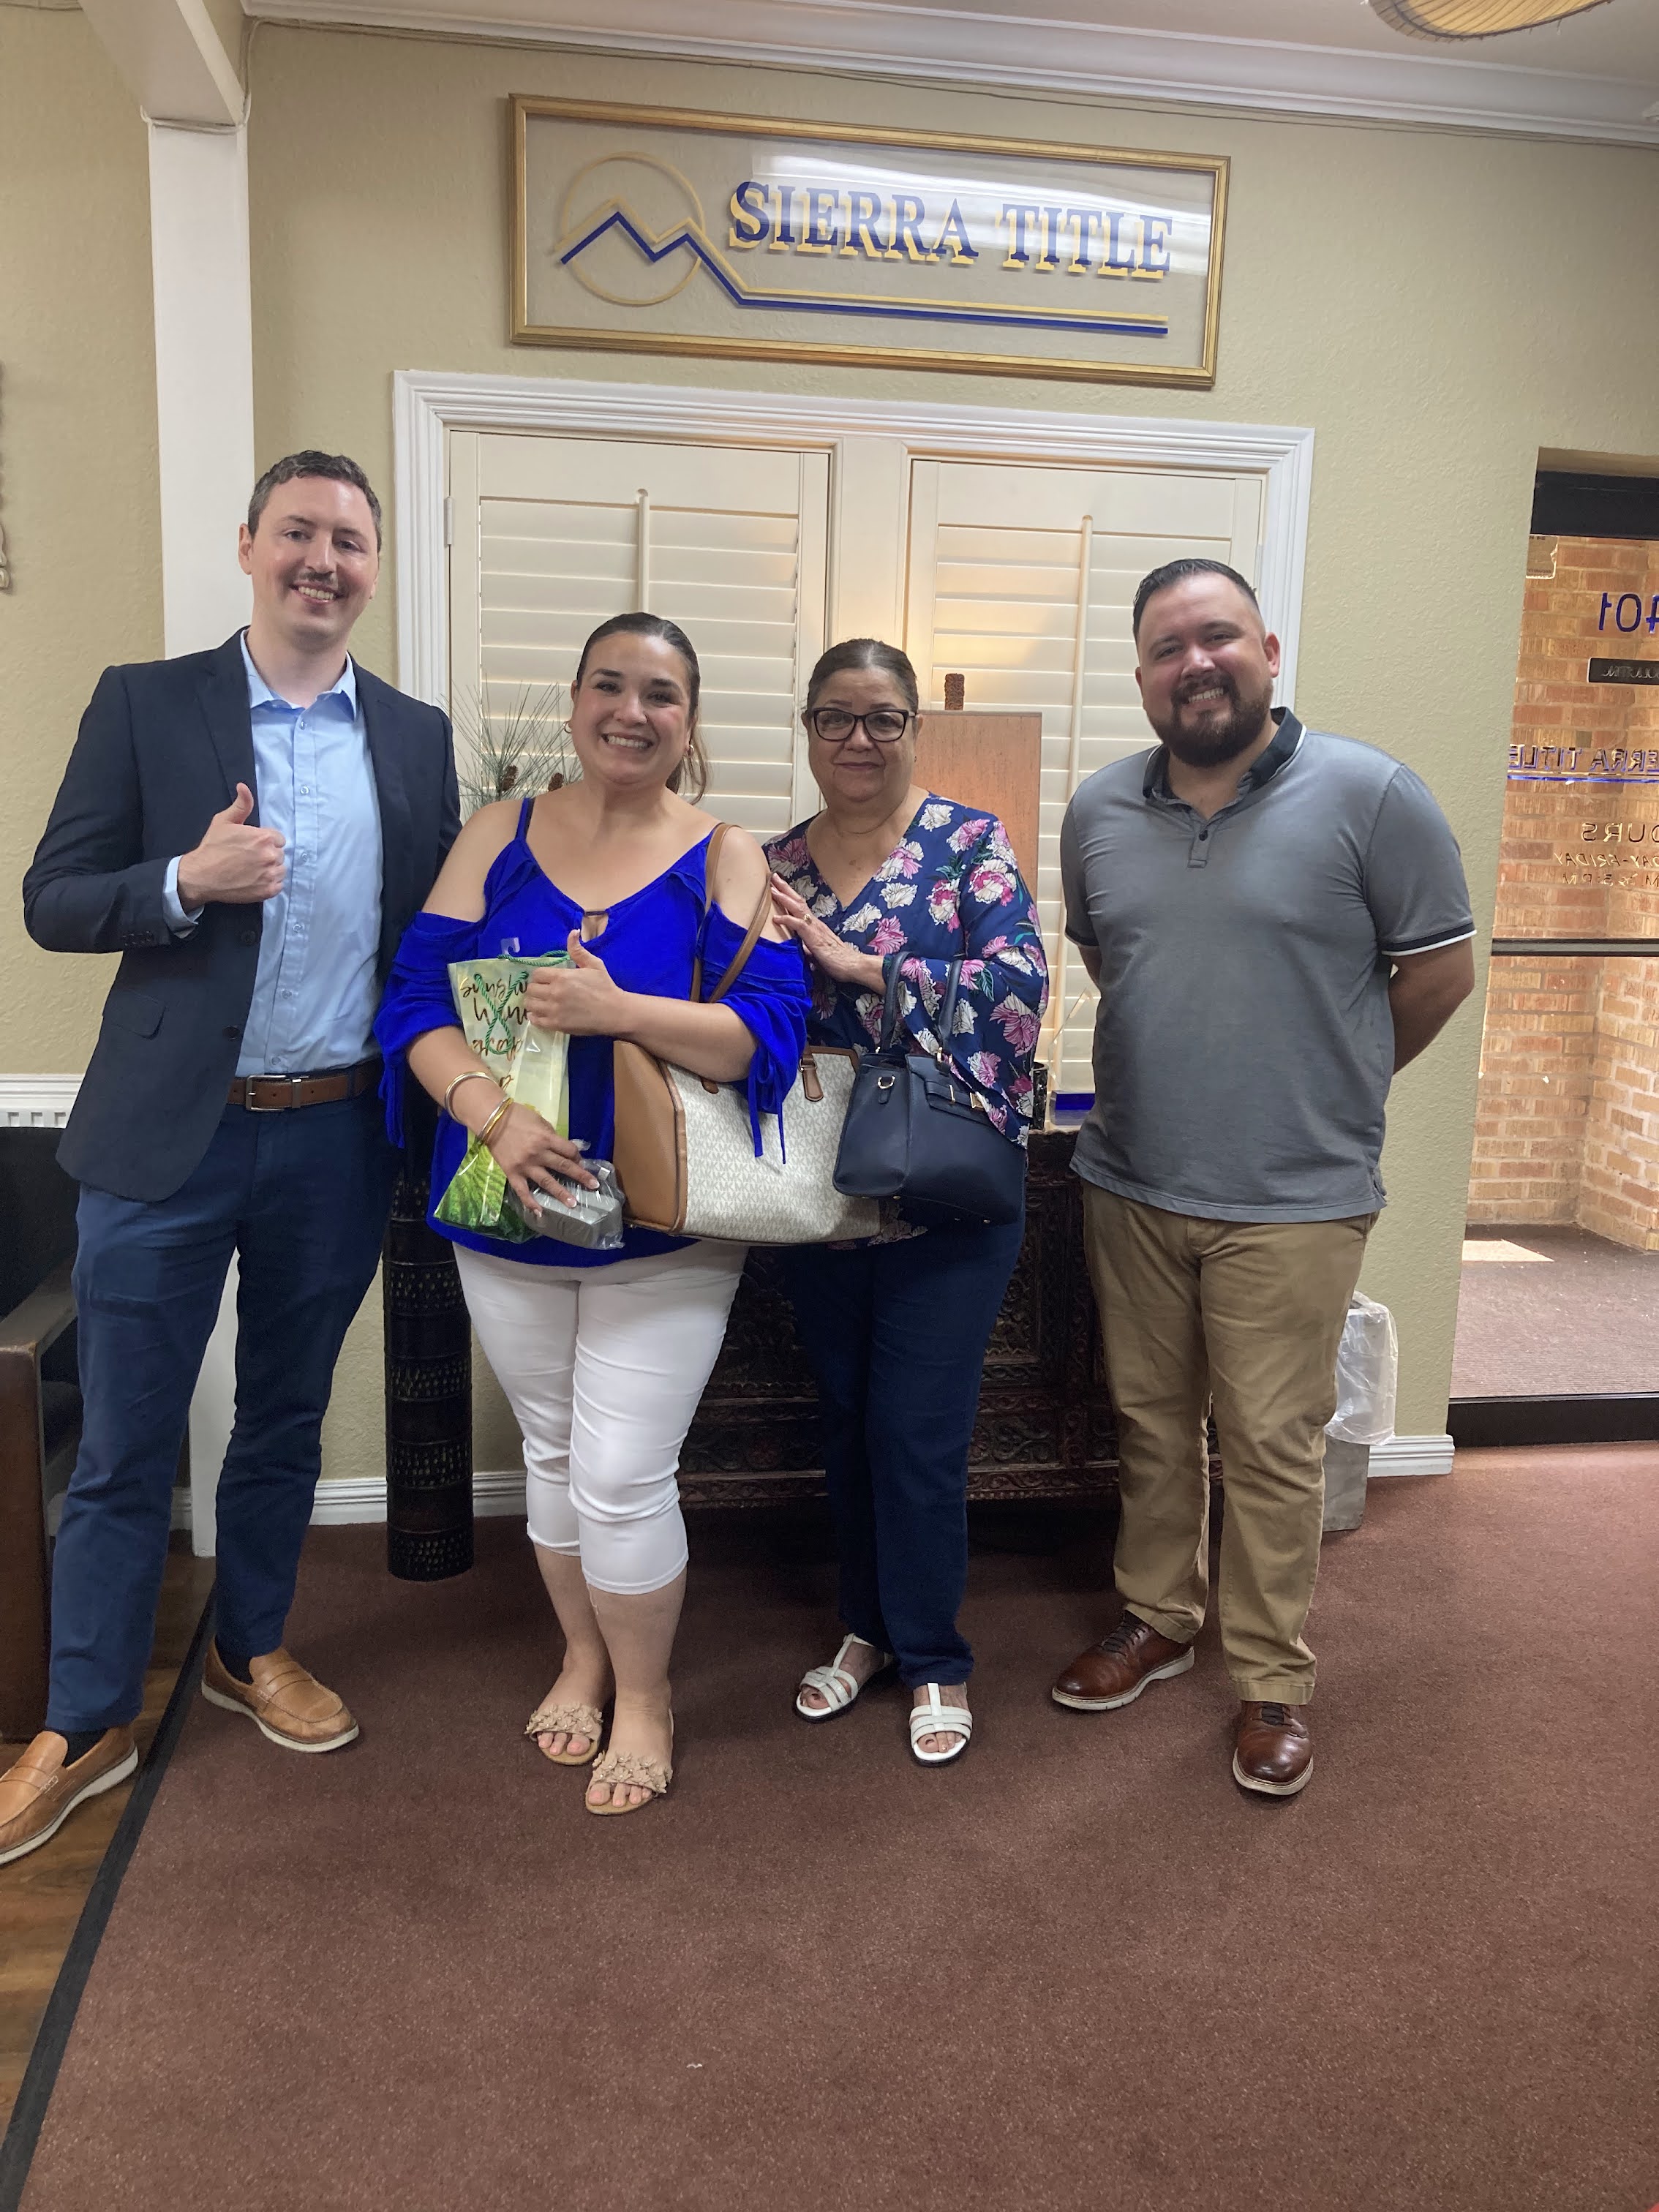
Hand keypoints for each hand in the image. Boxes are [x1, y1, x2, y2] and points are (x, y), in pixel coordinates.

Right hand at [177, 784, 284, 907]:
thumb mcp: (224, 821)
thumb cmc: (212, 847)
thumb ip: (241, 805)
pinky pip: (278, 885)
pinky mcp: (267, 891)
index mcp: (263, 837)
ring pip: (280, 870)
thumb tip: (243, 787)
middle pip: (280, 854)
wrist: (200, 875)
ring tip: (252, 870)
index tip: (252, 846)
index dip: (266, 841)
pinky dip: (269, 884)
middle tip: (249, 858)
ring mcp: (270, 875)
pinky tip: (255, 880)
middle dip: (268, 854)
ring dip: (270, 869)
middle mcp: (270, 856)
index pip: (278, 839)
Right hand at [477, 1102, 597, 1213]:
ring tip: (573, 1204)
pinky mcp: (512, 1173)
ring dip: (561, 1193)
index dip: (577, 1157)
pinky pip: (522, 1190)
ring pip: (547, 1182)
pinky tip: (539, 1212)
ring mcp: (526, 1165)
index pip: (569, 1151)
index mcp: (547, 1139)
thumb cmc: (517, 1116)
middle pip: (564, 1166)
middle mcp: (539, 1154)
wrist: (491, 1119)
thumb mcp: (540, 1121)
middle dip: (581, 1176)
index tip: (581, 1162)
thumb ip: (552, 1136)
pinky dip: (530, 1202)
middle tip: (594, 1186)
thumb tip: (564, 1148)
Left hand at [521, 934, 636, 1037]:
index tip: (545, 980)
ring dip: (533, 1002)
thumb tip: (573, 932)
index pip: (536, 974)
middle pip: (531, 989)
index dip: (539, 976)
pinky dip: (534, 1017)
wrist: (614, 1012)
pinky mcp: (556, 1024)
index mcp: (561, 977)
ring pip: (530, 1004)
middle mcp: (554, 993)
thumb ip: (578, 950)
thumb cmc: (605, 987)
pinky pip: (535, 1020)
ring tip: (540, 1003)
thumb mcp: (594, 964)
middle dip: (535, 989)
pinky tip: (541, 1014)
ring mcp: (553, 1010)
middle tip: (542, 991)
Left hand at [770, 875, 884, 990]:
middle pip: (798, 901)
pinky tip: (776, 918)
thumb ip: (808, 950)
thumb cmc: (837, 962)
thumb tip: (800, 950)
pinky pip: (799, 925)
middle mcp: (815, 924)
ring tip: (772, 889)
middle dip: (785, 889)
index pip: (800, 908)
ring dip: (784, 898)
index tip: (778, 887)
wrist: (853, 966)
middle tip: (773, 877)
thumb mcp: (818, 954)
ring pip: (798, 908)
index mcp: (815, 927)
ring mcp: (816, 928)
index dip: (789, 897)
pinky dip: (787, 919)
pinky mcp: (815, 937)